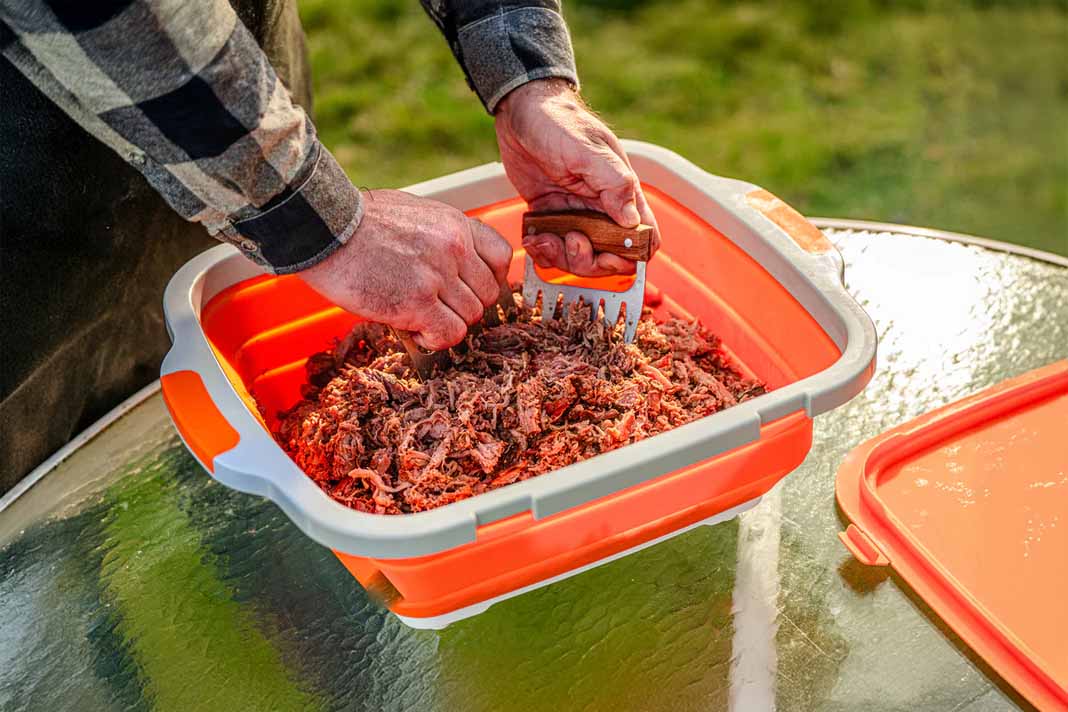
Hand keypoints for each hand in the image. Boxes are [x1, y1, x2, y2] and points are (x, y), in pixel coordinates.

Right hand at [298, 190, 511, 349]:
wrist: (324, 227)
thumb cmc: (358, 222)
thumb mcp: (413, 214)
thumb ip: (440, 237)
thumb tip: (453, 267)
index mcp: (455, 225)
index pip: (501, 257)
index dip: (490, 279)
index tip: (471, 289)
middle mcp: (454, 249)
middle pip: (488, 294)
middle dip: (464, 306)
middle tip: (437, 308)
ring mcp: (437, 276)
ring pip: (470, 317)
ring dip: (446, 324)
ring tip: (418, 317)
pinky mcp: (417, 302)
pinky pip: (449, 334)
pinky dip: (435, 340)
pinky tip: (414, 331)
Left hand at [495, 79, 658, 275]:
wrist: (521, 112)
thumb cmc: (558, 121)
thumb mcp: (587, 149)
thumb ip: (613, 182)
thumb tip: (632, 221)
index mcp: (622, 191)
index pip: (645, 235)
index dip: (634, 254)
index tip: (611, 253)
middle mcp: (602, 208)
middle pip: (611, 256)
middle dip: (592, 261)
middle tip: (573, 242)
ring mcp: (576, 214)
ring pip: (580, 258)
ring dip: (563, 258)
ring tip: (544, 240)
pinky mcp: (551, 216)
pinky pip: (553, 248)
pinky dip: (543, 252)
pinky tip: (533, 238)